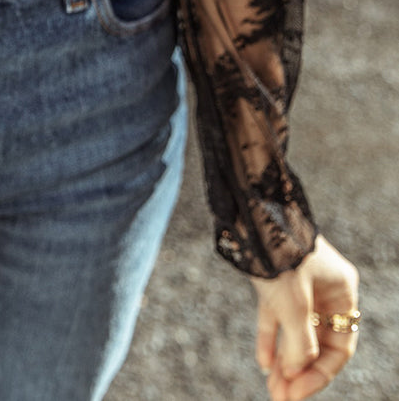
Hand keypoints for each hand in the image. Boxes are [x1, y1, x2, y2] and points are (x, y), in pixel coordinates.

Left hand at [251, 235, 359, 400]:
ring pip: (295, 331)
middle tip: (282, 398)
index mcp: (342, 290)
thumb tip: (294, 372)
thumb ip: (299, 343)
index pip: (339, 345)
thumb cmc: (281, 255)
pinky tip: (262, 364)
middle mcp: (323, 289)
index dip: (320, 373)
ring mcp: (298, 283)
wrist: (251, 213)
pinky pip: (275, 315)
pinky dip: (269, 338)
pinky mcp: (273, 279)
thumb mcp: (294, 305)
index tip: (298, 393)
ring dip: (284, 360)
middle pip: (317, 341)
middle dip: (300, 371)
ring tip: (272, 388)